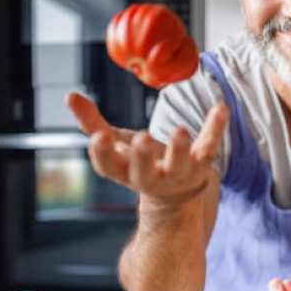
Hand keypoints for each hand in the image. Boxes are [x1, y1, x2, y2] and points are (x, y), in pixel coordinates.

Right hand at [65, 92, 228, 203]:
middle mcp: (150, 178)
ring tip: (180, 131)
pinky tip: (221, 108)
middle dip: (142, 157)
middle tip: (141, 139)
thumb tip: (69, 95)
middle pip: (144, 173)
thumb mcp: (115, 146)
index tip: (98, 138)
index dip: (102, 154)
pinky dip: (215, 128)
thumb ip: (92, 123)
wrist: (175, 195)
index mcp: (125, 172)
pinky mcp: (201, 165)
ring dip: (179, 150)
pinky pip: (209, 147)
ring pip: (179, 166)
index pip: (108, 167)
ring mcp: (177, 174)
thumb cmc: (138, 163)